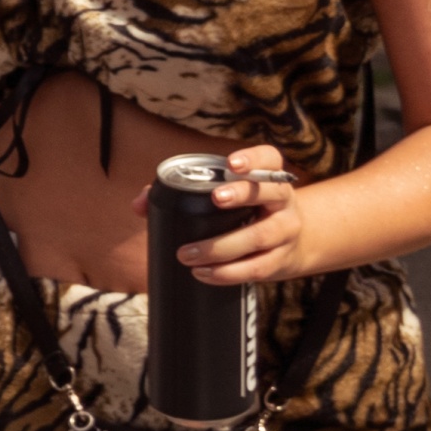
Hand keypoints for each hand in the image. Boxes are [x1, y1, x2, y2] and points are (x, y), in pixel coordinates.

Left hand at [175, 144, 338, 285]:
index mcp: (269, 176)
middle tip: (215, 199)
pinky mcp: (280, 260)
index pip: (269, 158)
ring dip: (221, 246)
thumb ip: (180, 193)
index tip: (231, 163)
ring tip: (187, 253)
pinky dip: (227, 273)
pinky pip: (256, 267)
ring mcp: (285, 231)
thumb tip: (140, 204)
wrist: (290, 245)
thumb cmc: (243, 212)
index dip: (253, 158)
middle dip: (241, 194)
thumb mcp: (226, 195)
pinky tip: (203, 273)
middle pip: (269, 193)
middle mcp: (282, 201)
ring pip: (259, 236)